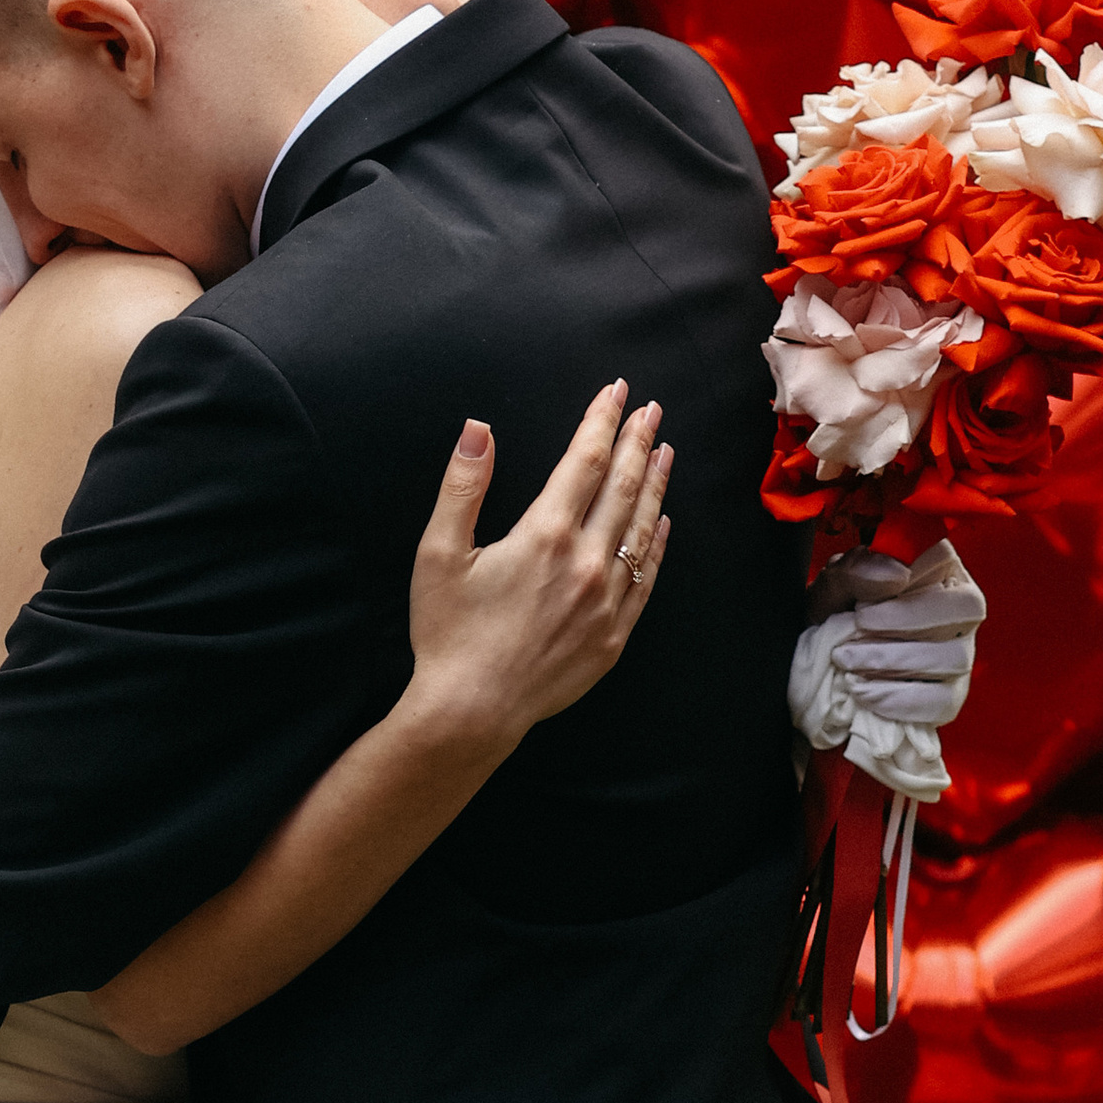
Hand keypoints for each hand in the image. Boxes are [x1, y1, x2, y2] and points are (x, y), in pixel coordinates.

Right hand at [403, 384, 671, 763]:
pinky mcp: (613, 636)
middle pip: (622, 486)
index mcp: (544, 535)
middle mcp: (586, 562)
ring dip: (654, 484)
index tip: (616, 392)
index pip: (584, 460)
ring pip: (642, 528)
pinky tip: (662, 522)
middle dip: (638, 441)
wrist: (472, 710)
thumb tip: (478, 429)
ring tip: (664, 451)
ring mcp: (606, 601)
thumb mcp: (439, 554)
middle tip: (652, 410)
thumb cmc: (448, 633)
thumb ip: (462, 487)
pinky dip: (657, 544)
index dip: (602, 420)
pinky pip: (646, 579)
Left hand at [806, 539, 985, 728]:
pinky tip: (863, 691)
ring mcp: (961, 654)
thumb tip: (898, 574)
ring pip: (954, 656)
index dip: (914, 572)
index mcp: (935, 570)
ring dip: (894, 659)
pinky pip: (943, 700)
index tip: (871, 589)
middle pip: (966, 608)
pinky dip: (899, 698)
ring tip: (847, 660)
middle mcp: (959, 610)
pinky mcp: (951, 694)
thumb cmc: (833, 615)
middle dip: (908, 618)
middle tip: (857, 624)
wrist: (820, 665)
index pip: (947, 558)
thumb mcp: (831, 588)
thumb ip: (854, 570)